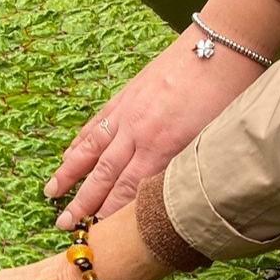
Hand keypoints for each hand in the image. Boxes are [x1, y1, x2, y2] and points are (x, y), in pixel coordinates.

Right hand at [44, 0, 279, 229]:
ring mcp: (126, 114)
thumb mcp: (214, 138)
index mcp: (162, 147)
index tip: (92, 231)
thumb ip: (190, 168)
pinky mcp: (125, 97)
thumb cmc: (229, 93)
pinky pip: (95, 125)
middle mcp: (137, 134)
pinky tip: (67, 153)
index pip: (128, 189)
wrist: (220, 48)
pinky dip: (79, 142)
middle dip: (81, 202)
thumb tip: (179, 199)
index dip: (108, 213)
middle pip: (102, 175)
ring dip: (68, 174)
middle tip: (62, 224)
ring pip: (90, 150)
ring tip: (50, 192)